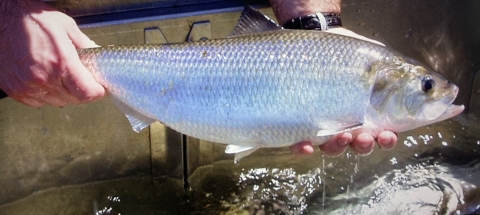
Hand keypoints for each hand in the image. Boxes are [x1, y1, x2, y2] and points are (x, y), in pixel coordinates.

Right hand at [0, 0, 103, 106]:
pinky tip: (45, 79)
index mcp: (61, 63)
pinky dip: (46, 94)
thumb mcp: (66, 26)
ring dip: (64, 93)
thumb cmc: (29, 19)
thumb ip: (85, 44)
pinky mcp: (16, 90)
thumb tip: (96, 53)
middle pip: (74, 100)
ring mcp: (28, 87)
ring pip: (57, 102)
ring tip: (61, 76)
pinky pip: (39, 102)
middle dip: (82, 91)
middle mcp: (44, 78)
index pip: (87, 93)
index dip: (97, 92)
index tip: (99, 87)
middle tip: (82, 79)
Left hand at [290, 28, 396, 155]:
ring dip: (340, 147)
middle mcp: (348, 123)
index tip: (390, 135)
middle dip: (366, 145)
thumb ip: (399, 74)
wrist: (314, 40)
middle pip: (360, 146)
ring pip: (333, 149)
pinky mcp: (300, 124)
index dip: (387, 140)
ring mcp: (323, 125)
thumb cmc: (348, 52)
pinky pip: (300, 145)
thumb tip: (431, 84)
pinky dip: (303, 149)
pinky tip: (307, 145)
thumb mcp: (376, 58)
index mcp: (370, 113)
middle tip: (368, 137)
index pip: (383, 134)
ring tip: (344, 135)